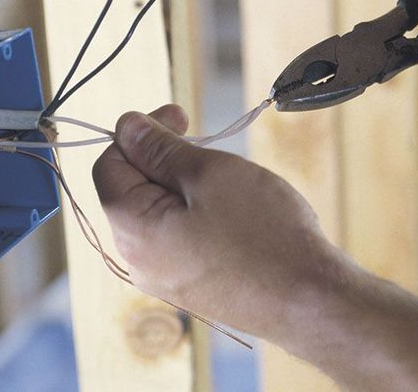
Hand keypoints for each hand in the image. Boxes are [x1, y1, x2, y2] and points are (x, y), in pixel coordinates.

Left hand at [92, 104, 348, 340]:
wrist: (310, 300)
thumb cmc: (264, 234)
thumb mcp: (209, 173)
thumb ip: (159, 148)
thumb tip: (126, 126)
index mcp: (132, 230)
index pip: (108, 165)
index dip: (138, 133)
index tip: (179, 116)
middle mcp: (139, 261)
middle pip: (132, 190)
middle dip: (163, 159)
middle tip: (208, 148)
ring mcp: (164, 279)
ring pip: (157, 212)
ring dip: (183, 185)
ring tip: (227, 182)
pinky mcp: (190, 287)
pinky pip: (177, 237)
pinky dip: (195, 212)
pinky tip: (232, 211)